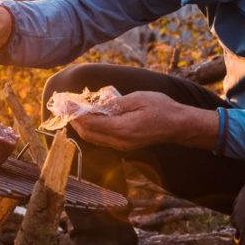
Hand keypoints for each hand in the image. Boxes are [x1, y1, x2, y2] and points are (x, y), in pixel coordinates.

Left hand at [68, 91, 217, 151]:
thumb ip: (115, 104)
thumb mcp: (138, 99)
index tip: (66, 103)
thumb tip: (96, 105)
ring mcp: (122, 146)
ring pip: (94, 138)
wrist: (178, 126)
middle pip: (88, 134)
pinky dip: (93, 129)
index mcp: (122, 129)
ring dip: (83, 125)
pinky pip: (102, 139)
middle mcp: (119, 141)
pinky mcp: (125, 145)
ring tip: (75, 111)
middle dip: (75, 121)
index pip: (91, 123)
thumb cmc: (162, 109)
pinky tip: (91, 117)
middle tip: (66, 107)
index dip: (76, 113)